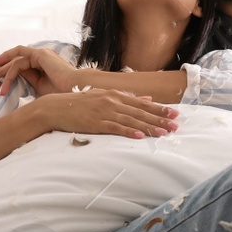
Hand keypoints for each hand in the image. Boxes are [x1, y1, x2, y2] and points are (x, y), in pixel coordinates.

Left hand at [0, 45, 80, 96]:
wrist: (76, 90)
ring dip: (1, 71)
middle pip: (15, 59)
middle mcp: (42, 55)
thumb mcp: (40, 87)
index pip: (21, 62)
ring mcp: (42, 54)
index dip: (7, 69)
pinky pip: (20, 61)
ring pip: (15, 60)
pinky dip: (10, 71)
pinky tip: (4, 82)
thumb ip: (29, 81)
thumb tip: (15, 83)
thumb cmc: (63, 92)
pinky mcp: (40, 55)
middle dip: (0, 68)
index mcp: (43, 63)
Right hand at [32, 89, 178, 138]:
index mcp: (115, 95)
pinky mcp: (96, 123)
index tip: (174, 113)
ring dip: (149, 127)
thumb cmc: (81, 104)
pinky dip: (128, 132)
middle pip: (140, 112)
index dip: (159, 109)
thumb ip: (126, 98)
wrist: (56, 107)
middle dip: (159, 118)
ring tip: (163, 133)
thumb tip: (147, 100)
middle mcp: (112, 101)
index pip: (142, 103)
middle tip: (175, 125)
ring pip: (131, 121)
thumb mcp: (104, 96)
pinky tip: (139, 136)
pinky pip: (115, 128)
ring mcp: (104, 112)